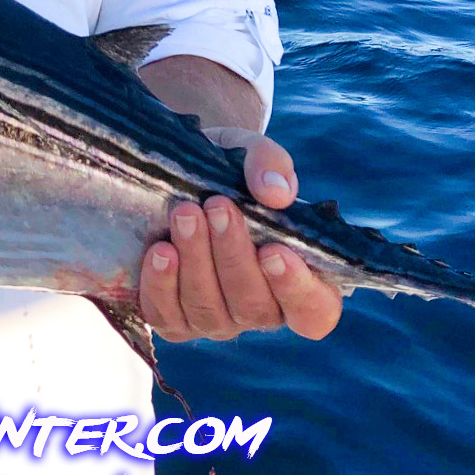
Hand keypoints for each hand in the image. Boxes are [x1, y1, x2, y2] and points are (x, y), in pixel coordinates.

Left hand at [139, 126, 342, 342]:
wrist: (175, 175)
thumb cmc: (230, 172)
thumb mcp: (252, 153)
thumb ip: (271, 165)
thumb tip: (274, 191)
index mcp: (299, 280)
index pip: (314, 310)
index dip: (297, 290)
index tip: (273, 250)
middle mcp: (261, 310)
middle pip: (254, 306)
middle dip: (233, 255)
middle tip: (217, 206)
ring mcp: (217, 320)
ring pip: (210, 310)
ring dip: (196, 261)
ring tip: (185, 214)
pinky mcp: (174, 320)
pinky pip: (168, 316)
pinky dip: (162, 285)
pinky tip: (160, 251)